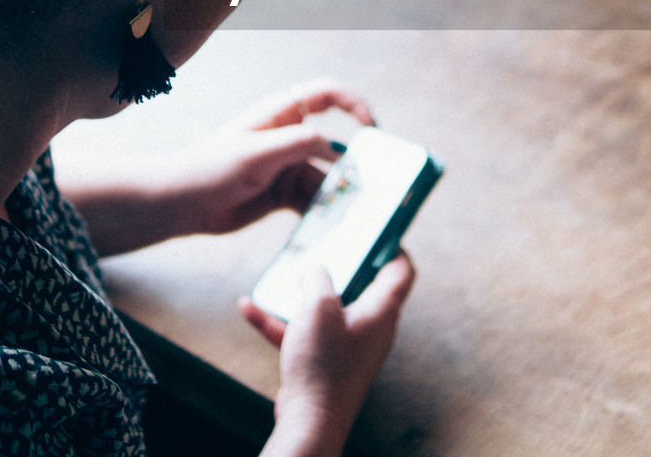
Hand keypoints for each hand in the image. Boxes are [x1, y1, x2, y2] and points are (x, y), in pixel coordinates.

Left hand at [174, 80, 375, 235]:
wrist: (181, 203)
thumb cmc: (210, 168)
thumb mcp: (256, 153)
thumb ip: (298, 144)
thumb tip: (337, 148)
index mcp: (282, 114)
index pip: (328, 94)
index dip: (355, 104)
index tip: (372, 128)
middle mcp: (290, 137)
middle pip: (336, 141)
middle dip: (355, 160)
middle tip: (372, 183)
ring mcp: (288, 166)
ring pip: (328, 176)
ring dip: (340, 193)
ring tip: (352, 214)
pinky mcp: (284, 193)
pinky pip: (314, 200)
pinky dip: (325, 211)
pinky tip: (333, 226)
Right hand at [242, 255, 415, 455]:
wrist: (310, 420)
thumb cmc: (323, 363)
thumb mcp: (317, 306)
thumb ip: (316, 277)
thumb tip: (314, 270)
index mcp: (381, 310)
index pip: (402, 271)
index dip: (392, 246)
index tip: (377, 229)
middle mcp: (371, 327)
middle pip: (363, 286)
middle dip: (341, 265)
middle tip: (326, 244)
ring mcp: (350, 346)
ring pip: (327, 309)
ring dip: (301, 294)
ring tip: (279, 276)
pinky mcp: (328, 362)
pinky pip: (306, 333)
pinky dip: (281, 321)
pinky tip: (249, 308)